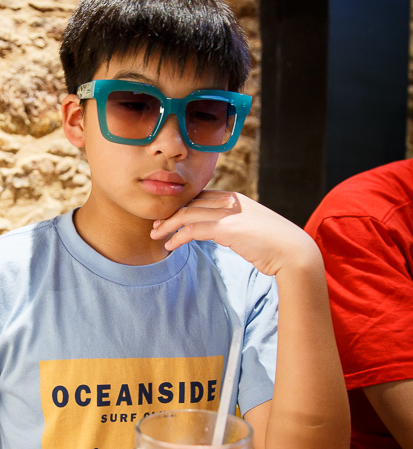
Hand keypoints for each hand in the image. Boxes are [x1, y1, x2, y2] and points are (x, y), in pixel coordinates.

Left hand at [150, 190, 317, 276]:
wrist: (294, 251)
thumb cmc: (276, 245)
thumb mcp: (254, 228)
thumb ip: (238, 226)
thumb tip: (228, 234)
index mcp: (237, 199)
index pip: (202, 197)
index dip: (183, 205)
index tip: (170, 216)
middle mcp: (231, 202)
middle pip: (191, 202)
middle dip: (170, 213)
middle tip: (155, 225)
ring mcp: (229, 214)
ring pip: (187, 214)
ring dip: (168, 225)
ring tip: (155, 235)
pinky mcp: (227, 229)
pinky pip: (193, 230)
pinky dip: (178, 237)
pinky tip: (169, 246)